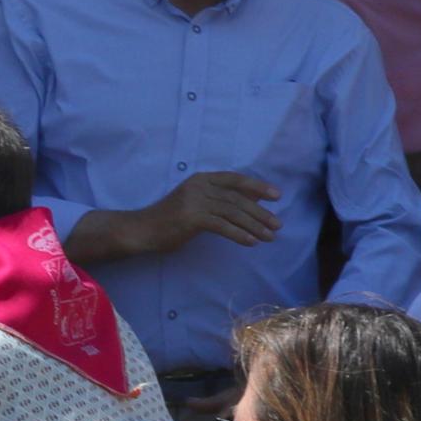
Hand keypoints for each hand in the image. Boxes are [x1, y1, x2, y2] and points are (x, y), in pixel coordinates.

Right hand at [147, 170, 281, 250]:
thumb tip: (257, 198)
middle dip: (260, 212)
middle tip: (278, 225)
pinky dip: (239, 234)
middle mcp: (199, 186)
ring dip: (254, 226)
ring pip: (232, 212)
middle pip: (237, 198)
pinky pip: (222, 226)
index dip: (258, 186)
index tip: (277, 196)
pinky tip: (251, 242)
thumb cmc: (174, 218)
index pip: (235, 179)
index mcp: (202, 179)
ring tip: (270, 237)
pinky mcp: (191, 217)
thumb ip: (223, 198)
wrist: (142, 229)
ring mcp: (194, 201)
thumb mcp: (199, 202)